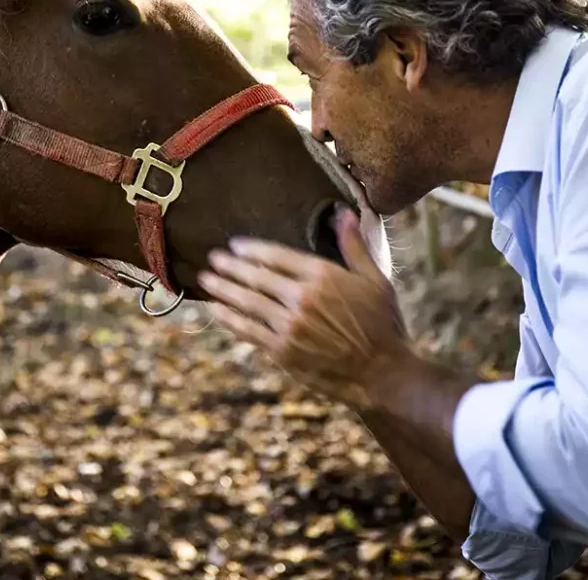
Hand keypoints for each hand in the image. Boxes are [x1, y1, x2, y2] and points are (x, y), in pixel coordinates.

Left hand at [198, 207, 411, 410]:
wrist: (382, 374)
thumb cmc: (382, 325)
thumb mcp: (375, 280)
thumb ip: (354, 246)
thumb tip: (345, 213)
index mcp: (323, 276)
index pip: (277, 255)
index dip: (252, 249)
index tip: (235, 245)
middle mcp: (302, 298)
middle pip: (256, 277)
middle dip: (230, 266)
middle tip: (212, 258)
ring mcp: (290, 326)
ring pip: (247, 303)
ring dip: (223, 290)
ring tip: (205, 280)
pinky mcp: (283, 351)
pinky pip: (249, 331)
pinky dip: (230, 319)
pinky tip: (217, 311)